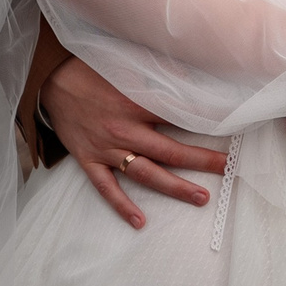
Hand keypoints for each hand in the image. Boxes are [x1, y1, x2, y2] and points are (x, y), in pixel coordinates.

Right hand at [40, 57, 227, 230]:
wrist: (52, 80)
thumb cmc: (93, 70)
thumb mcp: (129, 64)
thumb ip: (162, 72)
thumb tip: (195, 73)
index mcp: (136, 103)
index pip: (179, 116)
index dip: (207, 123)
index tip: (233, 130)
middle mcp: (123, 129)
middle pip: (169, 150)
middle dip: (201, 160)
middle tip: (228, 169)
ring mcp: (106, 148)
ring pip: (145, 172)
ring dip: (174, 187)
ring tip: (200, 197)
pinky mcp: (88, 160)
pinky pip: (106, 187)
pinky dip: (122, 205)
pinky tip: (140, 221)